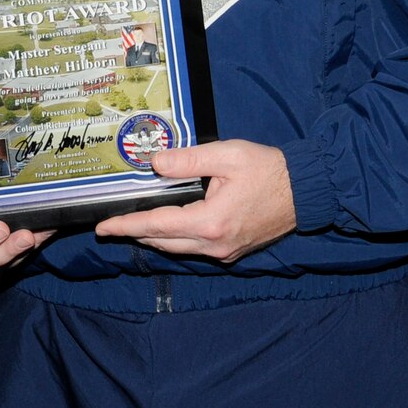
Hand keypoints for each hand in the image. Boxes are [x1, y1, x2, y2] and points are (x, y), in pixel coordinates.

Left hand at [94, 139, 296, 261]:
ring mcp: (224, 252)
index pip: (156, 226)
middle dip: (134, 234)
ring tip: (131, 226)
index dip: (126, 226)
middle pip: (163, 242)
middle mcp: (214, 244)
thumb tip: (154, 164)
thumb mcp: (226, 156)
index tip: (103, 227)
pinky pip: (194, 249)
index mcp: (210, 222)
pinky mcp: (232, 251)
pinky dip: (174, 239)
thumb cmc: (267, 170)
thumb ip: (188, 160)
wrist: (304, 191)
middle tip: (110, 226)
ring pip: (178, 249)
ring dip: (153, 238)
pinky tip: (165, 228)